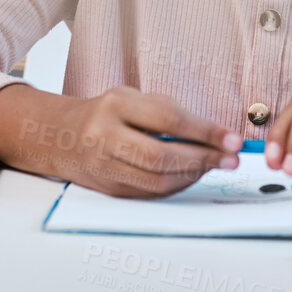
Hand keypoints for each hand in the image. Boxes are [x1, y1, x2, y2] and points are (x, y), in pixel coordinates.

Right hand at [0, 84, 240, 197]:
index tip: (232, 139)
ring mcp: (104, 167)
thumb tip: (216, 135)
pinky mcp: (108, 189)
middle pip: (162, 156)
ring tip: (215, 166)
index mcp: (115, 105)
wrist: (59, 135)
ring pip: (157, 181)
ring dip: (194, 176)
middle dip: (203, 160)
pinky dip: (177, 186)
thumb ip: (170, 112)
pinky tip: (192, 175)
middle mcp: (105, 136)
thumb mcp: (133, 98)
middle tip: (230, 159)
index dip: (205, 131)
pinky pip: (150, 193)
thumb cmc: (106, 113)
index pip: (168, 119)